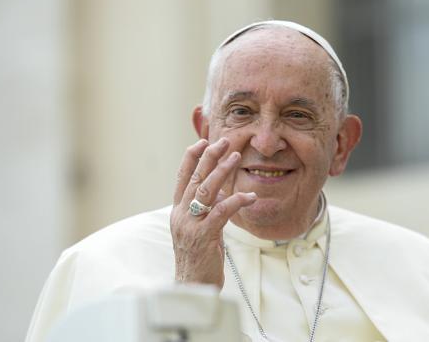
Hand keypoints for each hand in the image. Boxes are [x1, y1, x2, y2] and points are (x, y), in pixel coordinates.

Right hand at [170, 138, 256, 287]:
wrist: (192, 287)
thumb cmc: (199, 258)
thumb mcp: (200, 229)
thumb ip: (206, 210)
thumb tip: (221, 192)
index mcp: (177, 211)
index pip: (182, 178)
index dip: (190, 158)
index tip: (202, 141)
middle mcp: (180, 215)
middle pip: (194, 179)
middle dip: (209, 157)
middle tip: (223, 141)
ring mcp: (190, 225)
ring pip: (205, 191)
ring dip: (221, 171)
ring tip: (236, 157)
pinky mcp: (203, 237)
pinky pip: (221, 212)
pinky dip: (236, 201)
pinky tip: (250, 196)